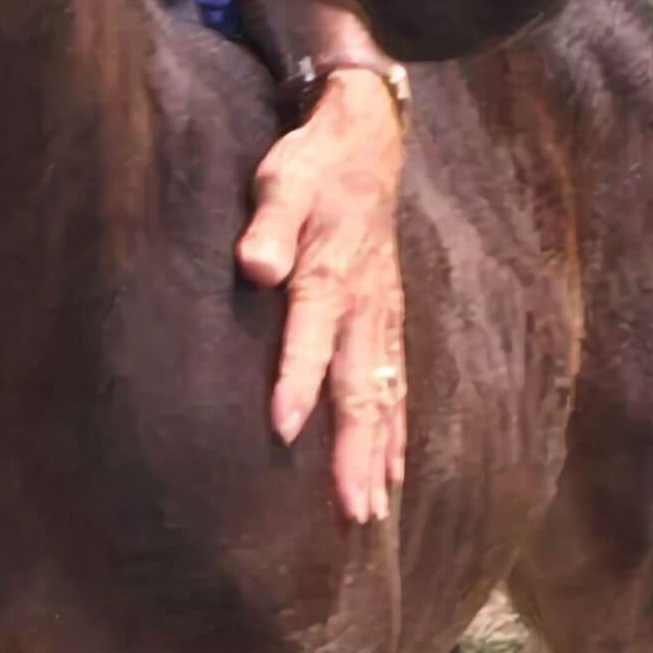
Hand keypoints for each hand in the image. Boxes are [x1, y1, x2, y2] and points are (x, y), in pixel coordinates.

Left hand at [237, 71, 406, 523]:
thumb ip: (267, 224)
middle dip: (354, 450)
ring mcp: (383, 316)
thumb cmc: (311, 165)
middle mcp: (364, 304)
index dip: (297, 380)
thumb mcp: (281, 180)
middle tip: (350, 509)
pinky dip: (398, 432)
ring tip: (369, 511)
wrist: (366, 141)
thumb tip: (254, 266)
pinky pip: (397, 385)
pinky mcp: (390, 319)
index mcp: (331, 272)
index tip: (283, 428)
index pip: (311, 334)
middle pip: (360, 386)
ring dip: (378, 455)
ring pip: (384, 397)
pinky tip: (394, 472)